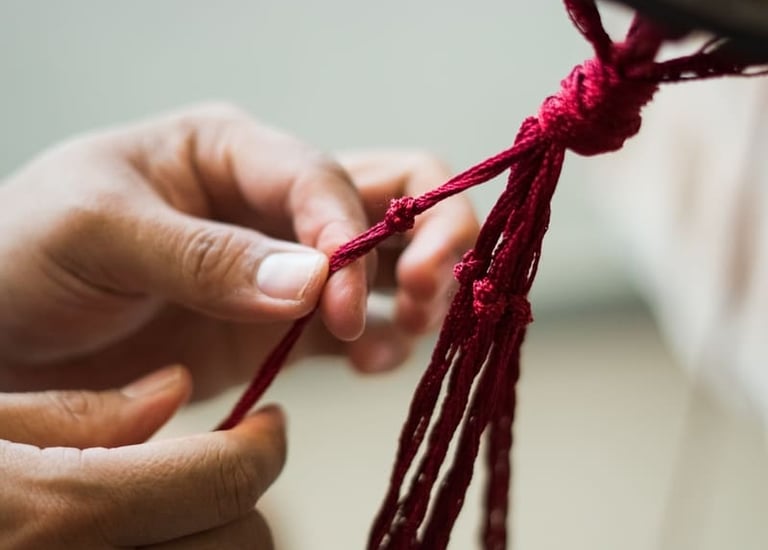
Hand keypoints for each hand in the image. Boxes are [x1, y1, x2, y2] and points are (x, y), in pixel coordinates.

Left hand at [0, 103, 477, 396]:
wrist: (3, 338)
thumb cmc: (26, 255)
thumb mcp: (99, 233)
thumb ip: (205, 255)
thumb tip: (314, 281)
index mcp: (229, 150)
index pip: (321, 175)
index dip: (350, 230)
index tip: (340, 297)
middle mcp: (270, 200)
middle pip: (392, 192)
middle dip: (428, 236)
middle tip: (424, 291)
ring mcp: (284, 264)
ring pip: (390, 258)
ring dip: (418, 290)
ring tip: (404, 331)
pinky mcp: (282, 324)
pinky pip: (358, 324)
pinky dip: (384, 341)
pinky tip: (374, 363)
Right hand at [0, 365, 284, 547]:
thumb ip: (69, 412)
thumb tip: (172, 391)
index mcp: (59, 517)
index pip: (222, 483)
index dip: (263, 447)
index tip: (268, 426)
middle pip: (239, 544)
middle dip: (239, 495)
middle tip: (219, 463)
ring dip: (214, 532)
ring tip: (177, 501)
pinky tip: (143, 534)